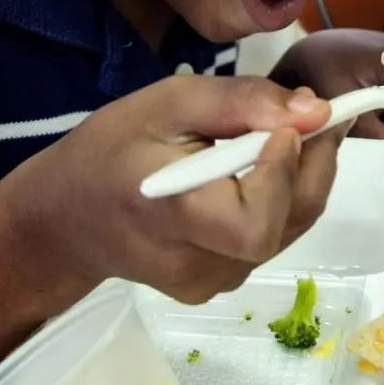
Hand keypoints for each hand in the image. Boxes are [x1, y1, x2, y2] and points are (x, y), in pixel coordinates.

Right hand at [6, 75, 337, 306]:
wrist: (68, 218)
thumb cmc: (112, 149)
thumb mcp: (168, 102)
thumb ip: (242, 102)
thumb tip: (315, 109)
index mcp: (174, 218)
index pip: (255, 222)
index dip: (284, 173)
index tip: (290, 123)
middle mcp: (198, 265)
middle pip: (287, 223)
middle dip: (315, 163)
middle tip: (316, 113)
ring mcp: (212, 282)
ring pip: (291, 227)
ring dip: (305, 176)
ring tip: (289, 131)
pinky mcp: (223, 282)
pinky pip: (277, 235)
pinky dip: (288, 195)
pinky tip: (269, 163)